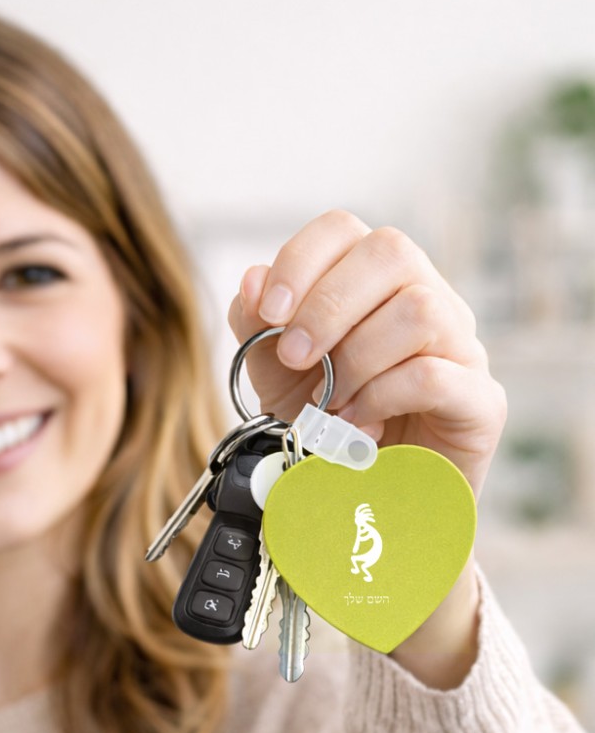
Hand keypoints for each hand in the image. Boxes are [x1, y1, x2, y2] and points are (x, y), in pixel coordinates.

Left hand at [227, 210, 507, 686]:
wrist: (366, 503)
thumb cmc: (326, 427)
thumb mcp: (276, 377)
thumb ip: (259, 328)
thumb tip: (254, 278)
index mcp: (372, 285)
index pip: (344, 230)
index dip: (302, 260)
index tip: (271, 313)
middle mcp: (426, 300)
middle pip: (391, 253)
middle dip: (327, 307)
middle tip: (296, 360)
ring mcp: (461, 347)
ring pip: (418, 311)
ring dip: (356, 362)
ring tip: (330, 408)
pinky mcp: (479, 401)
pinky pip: (435, 374)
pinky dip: (381, 400)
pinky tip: (356, 430)